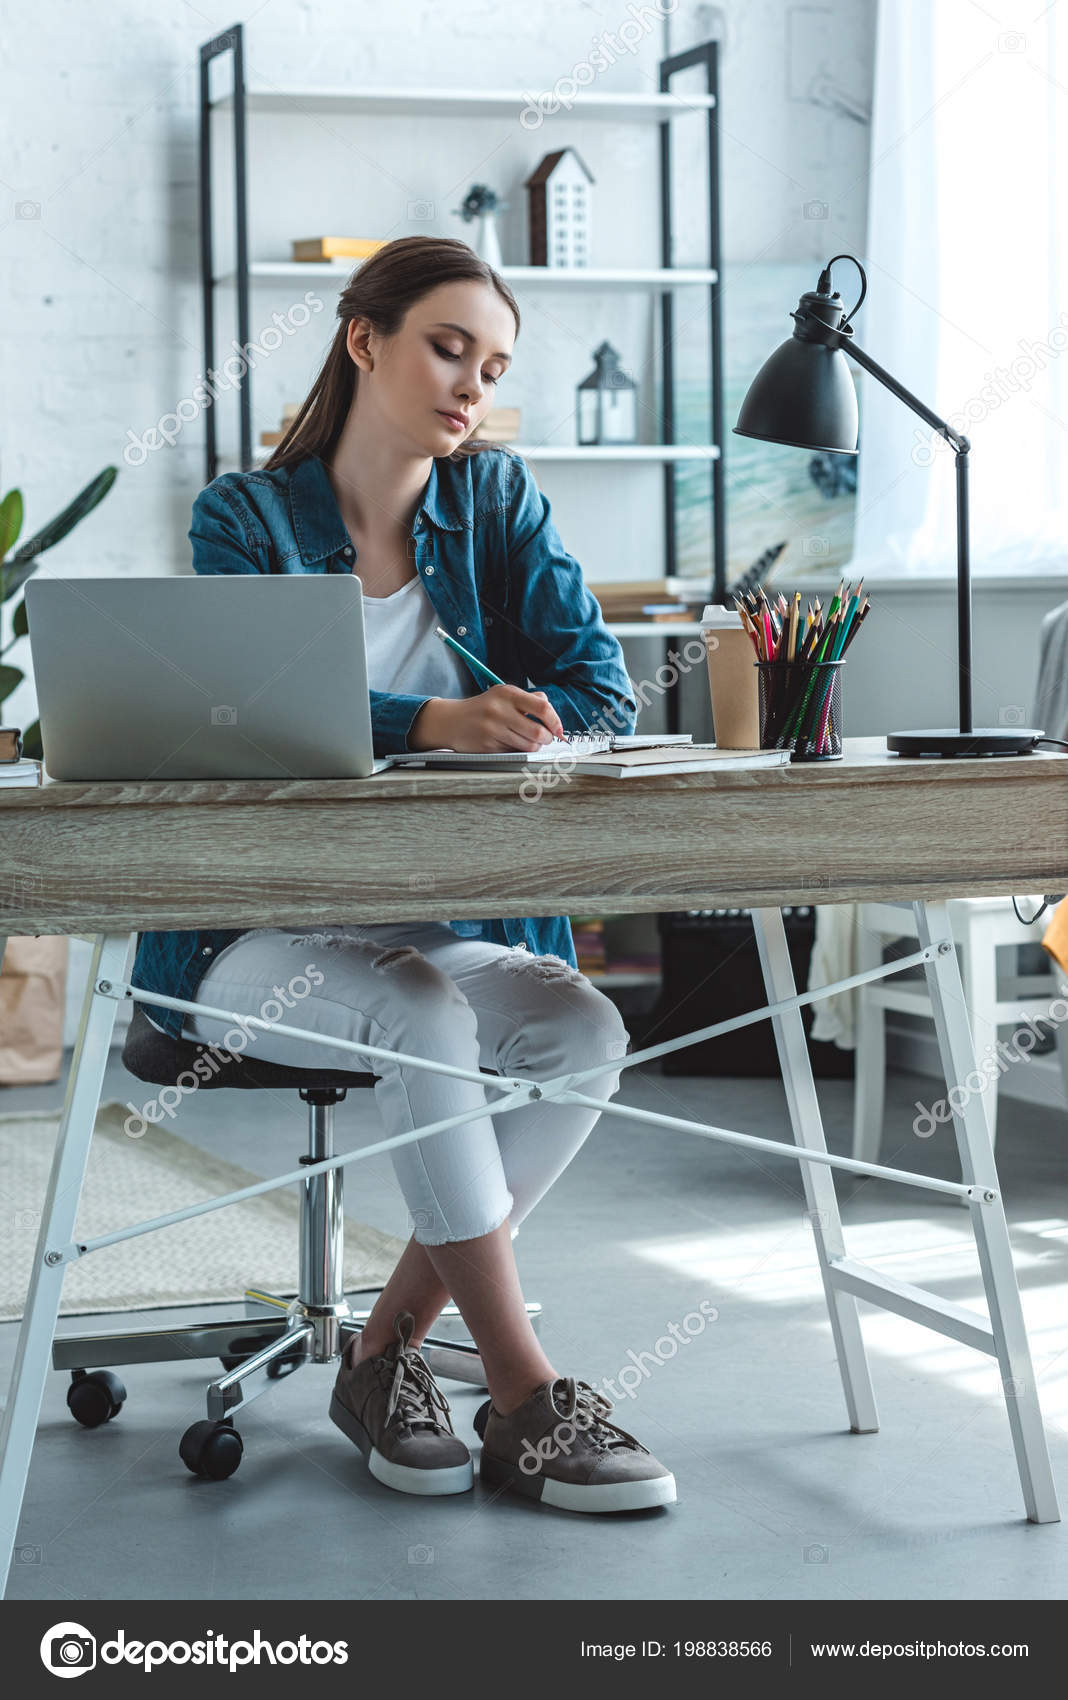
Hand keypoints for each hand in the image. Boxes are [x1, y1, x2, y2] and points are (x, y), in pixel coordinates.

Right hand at [410, 687, 564, 752]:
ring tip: (528, 741)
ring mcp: (493, 730)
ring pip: (529, 746)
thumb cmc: (483, 708)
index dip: (555, 721)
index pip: (542, 707)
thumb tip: (550, 708)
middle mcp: (500, 711)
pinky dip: (518, 751)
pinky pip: (514, 753)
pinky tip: (510, 743)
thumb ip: (528, 699)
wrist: (451, 721)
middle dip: (547, 738)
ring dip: (534, 746)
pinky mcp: (487, 746)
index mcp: (507, 694)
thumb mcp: (503, 695)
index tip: (559, 730)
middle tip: (545, 738)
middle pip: (538, 732)